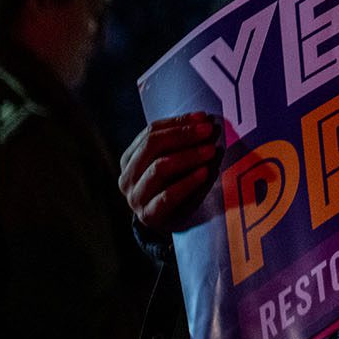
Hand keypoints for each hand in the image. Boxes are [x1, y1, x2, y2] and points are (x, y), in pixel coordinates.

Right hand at [119, 112, 222, 232]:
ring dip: (188, 156)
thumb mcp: (171, 160)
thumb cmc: (171, 183)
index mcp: (130, 158)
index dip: (178, 122)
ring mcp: (136, 196)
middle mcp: (128, 176)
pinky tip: (205, 172)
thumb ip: (181, 141)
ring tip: (210, 150)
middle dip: (183, 135)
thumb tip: (204, 119)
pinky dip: (188, 182)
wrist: (164, 221)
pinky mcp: (149, 215)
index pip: (151, 132)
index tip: (203, 117)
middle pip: (152, 146)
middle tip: (208, 131)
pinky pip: (168, 195)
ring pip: (159, 168)